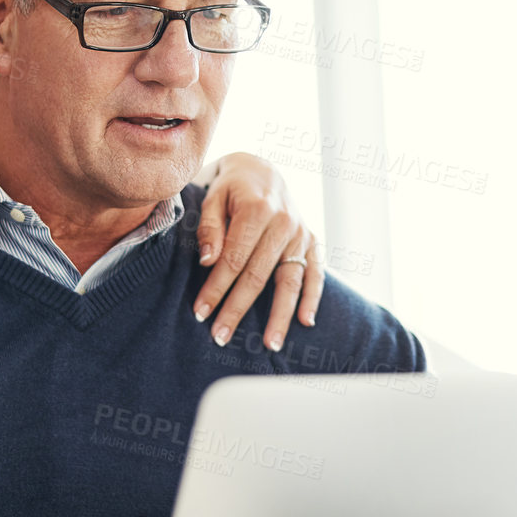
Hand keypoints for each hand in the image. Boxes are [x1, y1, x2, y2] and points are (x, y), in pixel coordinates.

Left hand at [193, 153, 323, 351]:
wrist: (262, 172)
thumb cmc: (231, 189)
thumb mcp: (212, 199)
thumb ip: (210, 229)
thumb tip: (208, 262)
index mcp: (257, 209)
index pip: (233, 260)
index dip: (216, 288)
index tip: (201, 313)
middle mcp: (284, 222)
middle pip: (258, 276)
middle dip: (237, 309)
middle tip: (221, 337)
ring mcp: (301, 234)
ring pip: (290, 281)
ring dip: (280, 315)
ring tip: (270, 345)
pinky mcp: (312, 242)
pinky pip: (316, 273)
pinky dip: (313, 298)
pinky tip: (305, 322)